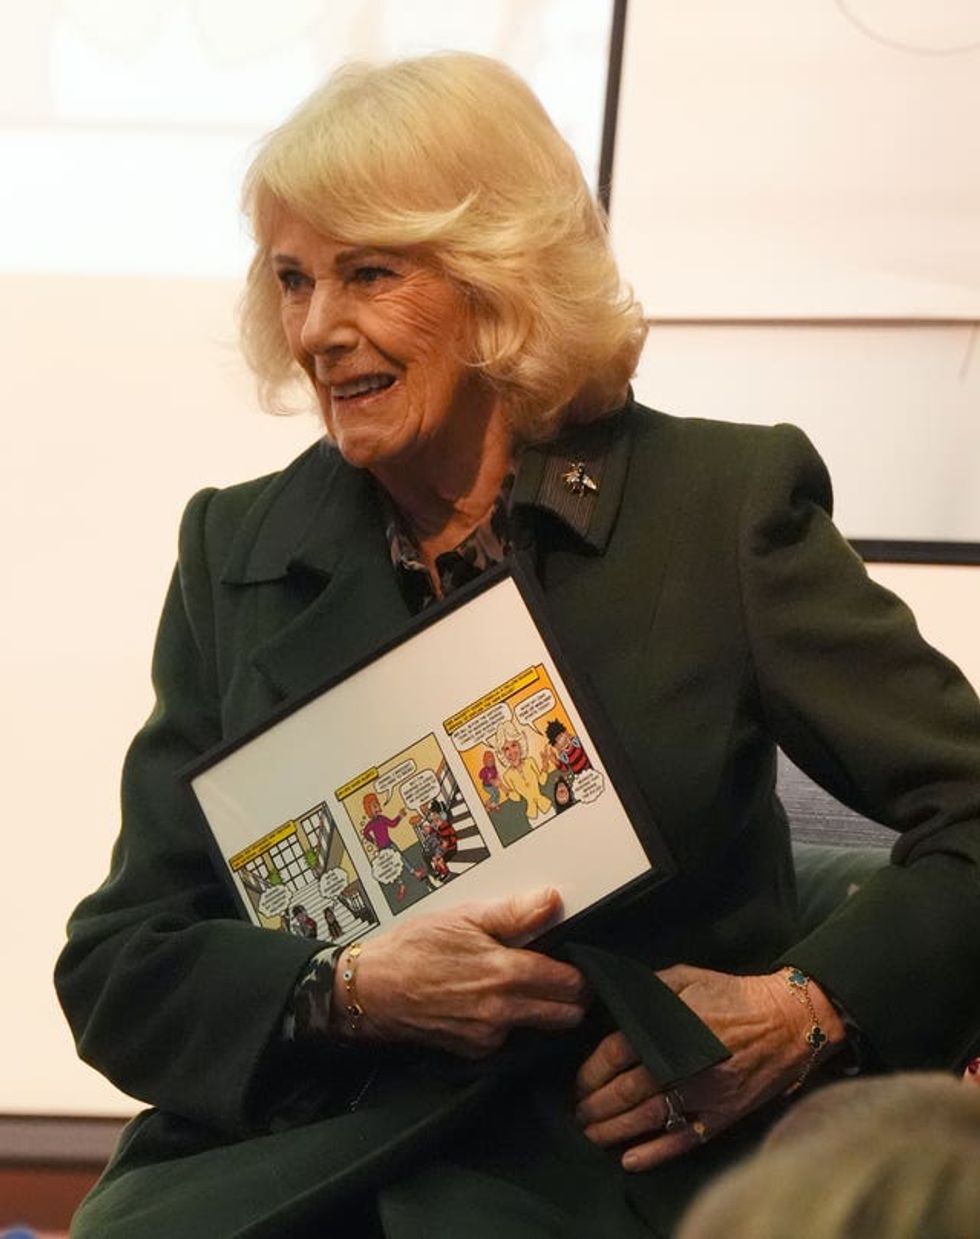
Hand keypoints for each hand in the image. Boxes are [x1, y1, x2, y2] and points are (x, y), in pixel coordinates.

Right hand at [333, 888, 587, 1057]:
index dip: (578, 973)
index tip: (574, 963)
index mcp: (506, 973)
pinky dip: (507, 1023)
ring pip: (538, 1028)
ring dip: (540, 1011)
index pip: (570, 984)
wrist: (372, 988)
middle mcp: (503, 1010)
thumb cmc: (414, 947)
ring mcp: (489, 1036)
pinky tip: (488, 1002)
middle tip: (558, 978)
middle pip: (565, 1015)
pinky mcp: (474, 1051)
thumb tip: (552, 900)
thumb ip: (514, 913)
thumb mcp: (465, 916)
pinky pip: (507, 1039)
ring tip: (521, 986)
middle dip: (570, 999)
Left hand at [575, 964, 844, 1170]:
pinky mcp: (722, 1116)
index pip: (615, 1054)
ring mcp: (703, 1094)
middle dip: (595, 1106)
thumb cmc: (731, 996)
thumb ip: (646, 990)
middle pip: (625, 1092)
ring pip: (648, 1119)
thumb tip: (610, 1001)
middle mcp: (681, 1065)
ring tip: (593, 1136)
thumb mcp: (685, 977)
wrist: (787, 1022)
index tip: (579, 1083)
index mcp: (668, 1028)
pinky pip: (684, 1140)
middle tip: (579, 1114)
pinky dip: (655, 1153)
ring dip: (614, 1131)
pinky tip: (630, 1161)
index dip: (591, 1072)